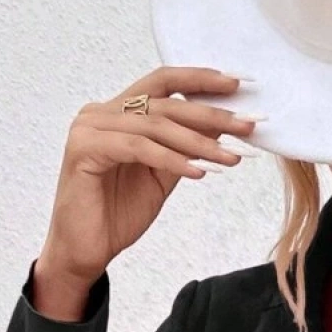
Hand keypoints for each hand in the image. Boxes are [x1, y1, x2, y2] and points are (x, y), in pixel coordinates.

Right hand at [38, 65, 263, 284]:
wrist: (85, 251)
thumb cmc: (118, 214)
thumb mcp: (161, 176)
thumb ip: (183, 150)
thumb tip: (220, 131)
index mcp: (118, 112)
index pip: (163, 83)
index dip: (201, 80)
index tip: (240, 85)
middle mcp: (101, 112)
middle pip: (164, 102)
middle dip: (211, 114)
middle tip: (247, 125)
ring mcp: (89, 128)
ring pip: (154, 125)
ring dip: (198, 142)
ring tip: (230, 158)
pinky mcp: (84, 150)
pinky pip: (138, 148)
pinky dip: (171, 160)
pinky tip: (199, 172)